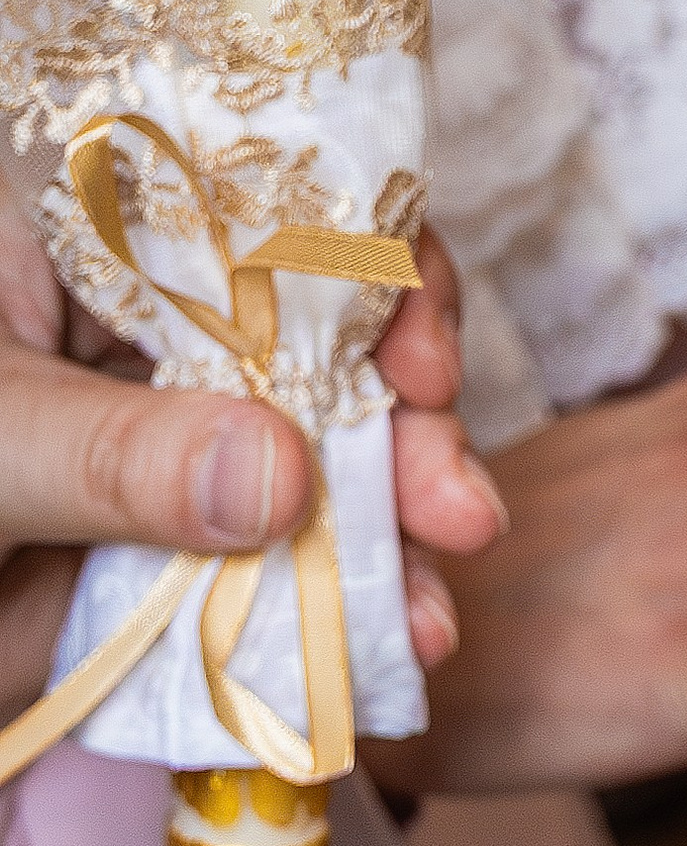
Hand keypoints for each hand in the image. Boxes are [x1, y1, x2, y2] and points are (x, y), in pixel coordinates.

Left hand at [0, 205, 502, 718]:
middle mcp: (151, 326)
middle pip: (331, 336)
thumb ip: (109, 455)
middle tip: (452, 508)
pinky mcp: (198, 541)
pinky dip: (364, 602)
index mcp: (76, 240)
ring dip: (403, 531)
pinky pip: (304, 556)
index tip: (414, 356)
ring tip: (428, 616)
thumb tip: (278, 473)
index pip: (256, 203)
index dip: (366, 265)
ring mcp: (186, 437)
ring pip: (336, 455)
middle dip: (408, 424)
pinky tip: (402, 642)